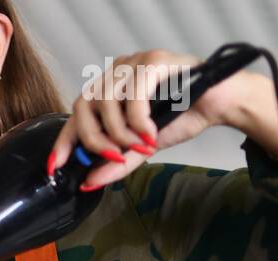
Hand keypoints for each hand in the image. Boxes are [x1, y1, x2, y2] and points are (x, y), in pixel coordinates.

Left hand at [47, 49, 257, 190]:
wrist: (222, 103)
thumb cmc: (182, 116)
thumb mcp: (142, 146)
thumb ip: (117, 162)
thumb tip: (90, 182)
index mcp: (108, 88)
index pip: (76, 114)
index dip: (63, 141)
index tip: (55, 166)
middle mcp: (115, 72)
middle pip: (84, 106)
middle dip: (96, 139)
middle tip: (117, 156)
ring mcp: (133, 62)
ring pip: (106, 101)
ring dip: (120, 132)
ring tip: (143, 145)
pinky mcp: (153, 60)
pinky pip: (133, 94)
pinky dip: (138, 120)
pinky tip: (152, 133)